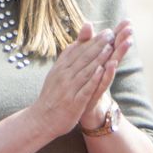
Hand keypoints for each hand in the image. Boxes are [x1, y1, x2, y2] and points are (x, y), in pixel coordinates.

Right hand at [31, 22, 130, 138]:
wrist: (41, 119)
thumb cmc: (52, 96)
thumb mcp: (57, 74)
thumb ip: (68, 58)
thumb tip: (74, 45)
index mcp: (60, 68)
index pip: (77, 51)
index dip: (92, 41)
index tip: (106, 32)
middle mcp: (63, 76)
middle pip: (82, 57)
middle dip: (98, 45)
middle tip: (111, 34)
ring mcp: (68, 89)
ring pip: (85, 70)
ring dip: (98, 58)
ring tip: (111, 48)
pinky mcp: (73, 102)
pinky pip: (85, 88)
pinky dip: (93, 78)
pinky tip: (102, 70)